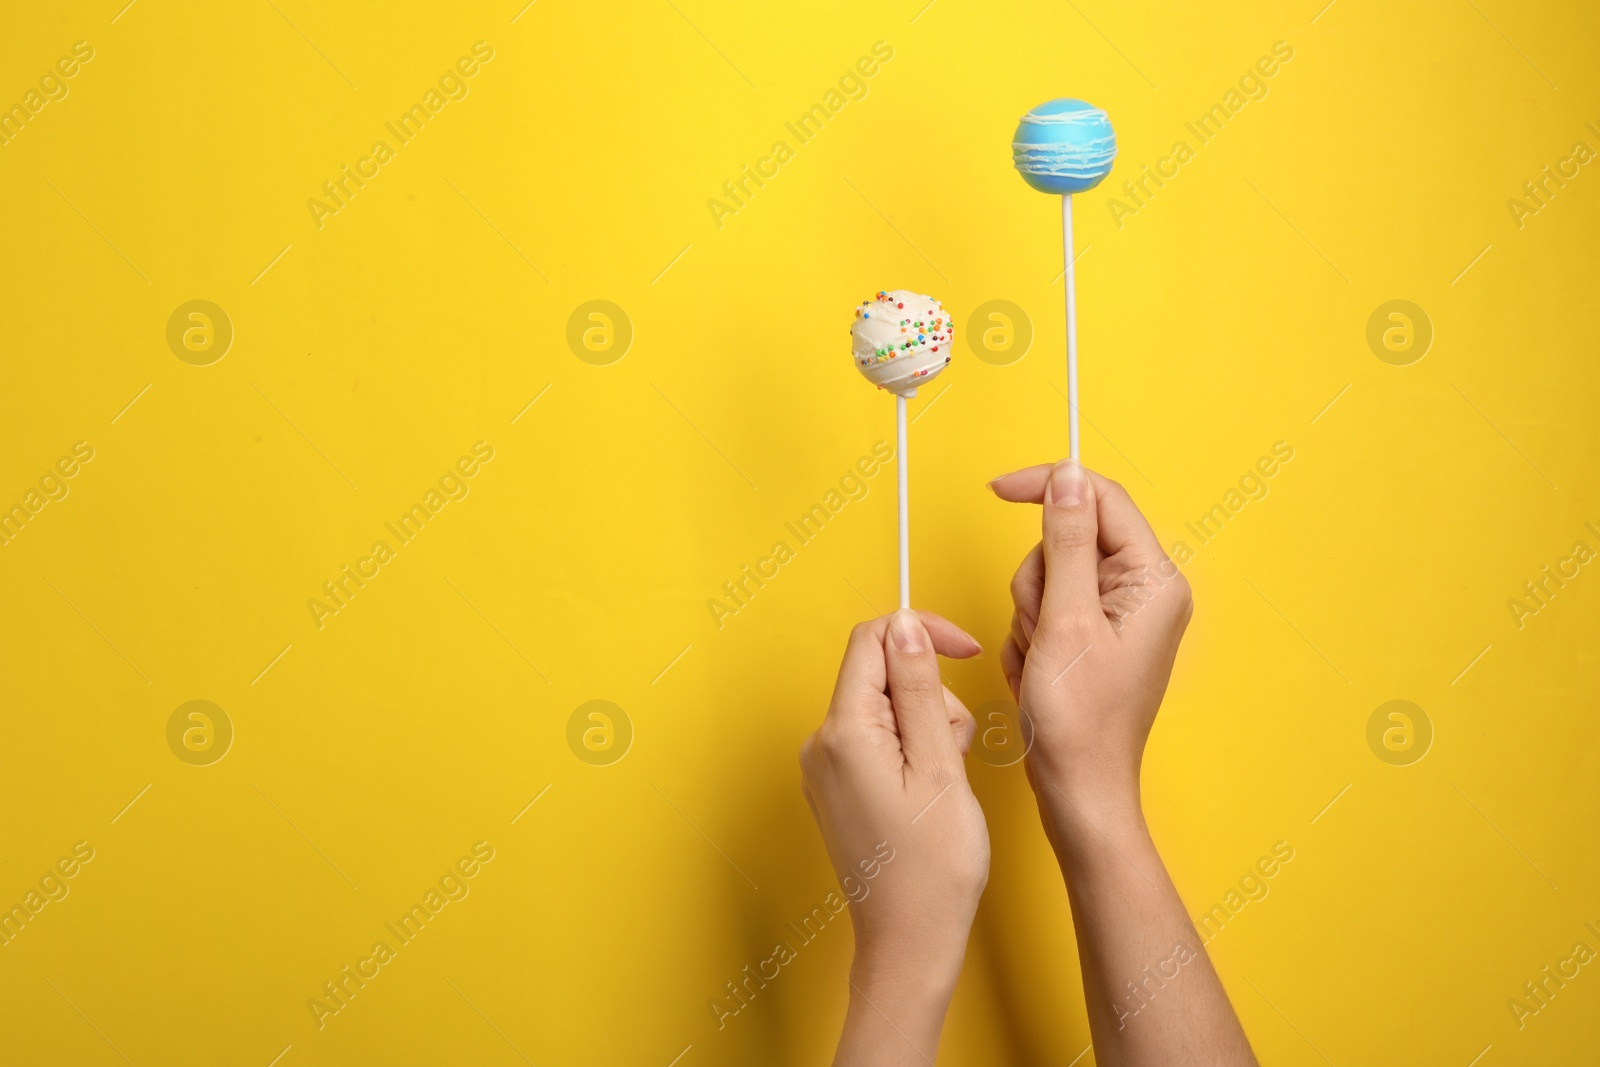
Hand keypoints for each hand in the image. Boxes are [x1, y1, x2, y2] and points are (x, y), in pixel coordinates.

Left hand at [800, 610, 986, 1064]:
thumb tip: (905, 626)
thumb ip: (919, 688)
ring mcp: (825, 768)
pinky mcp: (837, 787)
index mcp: (844, 732)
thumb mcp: (939, 764)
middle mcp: (822, 744)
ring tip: (945, 780)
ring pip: (884, 708)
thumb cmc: (932, 867)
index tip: (965, 650)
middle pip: (880, 674)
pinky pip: (877, 740)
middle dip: (930, 695)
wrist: (910, 942)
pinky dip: (912, 750)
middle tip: (957, 749)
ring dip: (926, 725)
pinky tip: (929, 791)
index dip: (922, 633)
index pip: (873, 640)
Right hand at [989, 460, 1191, 825]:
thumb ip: (1065, 541)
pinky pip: (1045, 608)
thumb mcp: (1065, 623)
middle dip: (1036, 581)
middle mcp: (1145, 592)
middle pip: (1067, 537)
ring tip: (1039, 660)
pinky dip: (1029, 637)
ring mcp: (1120, 616)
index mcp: (1154, 581)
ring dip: (1028, 615)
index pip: (1099, 498)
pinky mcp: (1097, 636)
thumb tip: (1068, 477)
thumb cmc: (1079, 723)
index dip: (1047, 486)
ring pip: (1048, 574)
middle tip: (1042, 631)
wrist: (1078, 792)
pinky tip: (1037, 672)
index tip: (998, 489)